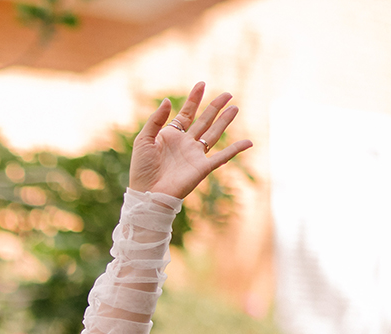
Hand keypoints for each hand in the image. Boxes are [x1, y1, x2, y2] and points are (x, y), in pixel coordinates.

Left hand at [129, 81, 251, 199]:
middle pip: (204, 121)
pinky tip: (248, 142)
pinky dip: (236, 149)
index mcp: (171, 136)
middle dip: (215, 107)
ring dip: (225, 121)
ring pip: (214, 134)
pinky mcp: (202, 167)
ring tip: (235, 107)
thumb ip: (155, 120)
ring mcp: (195, 155)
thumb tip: (168, 100)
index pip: (186, 114)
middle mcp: (185, 143)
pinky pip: (222, 157)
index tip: (201, 84)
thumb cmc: (141, 169)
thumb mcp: (143, 140)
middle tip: (227, 94)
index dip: (194, 99)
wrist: (147, 194)